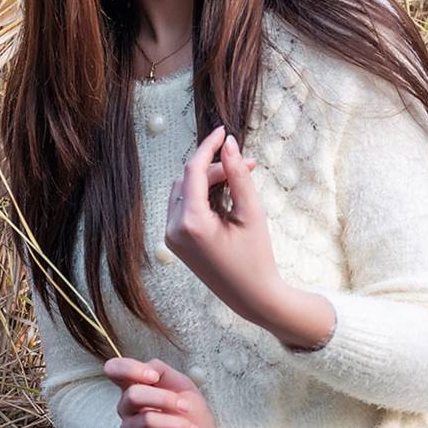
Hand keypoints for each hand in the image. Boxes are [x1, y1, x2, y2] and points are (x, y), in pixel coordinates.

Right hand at [103, 356, 217, 427]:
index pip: (114, 369)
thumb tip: (148, 369)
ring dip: (177, 424)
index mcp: (135, 385)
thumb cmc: (189, 411)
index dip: (130, 369)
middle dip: (165, 399)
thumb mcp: (180, 384)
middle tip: (187, 407)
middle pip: (133, 395)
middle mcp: (126, 408)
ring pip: (147, 420)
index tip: (154, 377)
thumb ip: (161, 371)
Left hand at [164, 125, 281, 325]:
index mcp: (190, 223)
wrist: (253, 297)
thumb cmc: (256, 257)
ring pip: (185, 191)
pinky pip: (184, 206)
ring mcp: (171, 237)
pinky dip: (202, 196)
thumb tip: (229, 144)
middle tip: (248, 166)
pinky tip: (225, 196)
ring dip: (208, 180)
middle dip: (216, 169)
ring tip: (239, 180)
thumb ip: (238, 175)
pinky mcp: (175, 242)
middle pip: (189, 180)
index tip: (224, 131)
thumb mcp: (251, 212)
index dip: (209, 146)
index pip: (193, 170)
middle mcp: (173, 229)